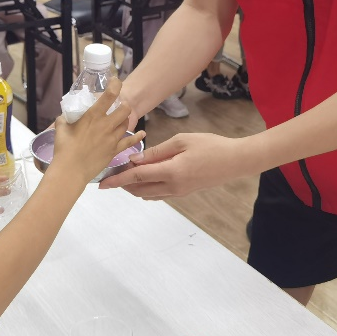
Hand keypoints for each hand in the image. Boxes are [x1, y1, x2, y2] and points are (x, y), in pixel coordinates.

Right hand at [51, 79, 142, 184]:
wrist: (71, 171)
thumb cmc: (64, 149)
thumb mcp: (61, 128)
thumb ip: (64, 119)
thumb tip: (65, 116)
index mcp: (93, 116)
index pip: (110, 95)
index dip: (115, 85)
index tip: (116, 81)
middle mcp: (106, 125)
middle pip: (124, 109)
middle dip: (124, 104)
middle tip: (120, 105)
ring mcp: (112, 138)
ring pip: (126, 124)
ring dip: (125, 119)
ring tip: (121, 119)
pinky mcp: (115, 151)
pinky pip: (130, 142)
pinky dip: (137, 137)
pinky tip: (142, 134)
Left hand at [99, 132, 241, 197]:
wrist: (234, 161)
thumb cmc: (210, 146)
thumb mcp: (182, 141)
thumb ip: (157, 151)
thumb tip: (136, 159)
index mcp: (171, 172)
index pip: (137, 176)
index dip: (118, 179)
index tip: (102, 183)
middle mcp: (173, 186)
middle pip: (139, 189)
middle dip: (123, 184)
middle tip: (111, 174)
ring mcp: (178, 192)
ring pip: (148, 194)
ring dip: (134, 187)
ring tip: (124, 174)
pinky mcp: (183, 193)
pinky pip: (158, 194)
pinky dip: (146, 188)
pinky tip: (143, 178)